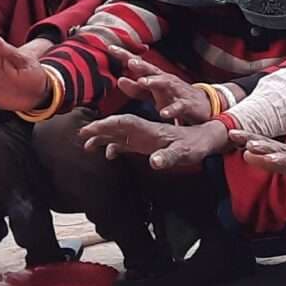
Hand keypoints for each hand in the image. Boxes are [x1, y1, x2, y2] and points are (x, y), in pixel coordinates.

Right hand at [81, 116, 231, 168]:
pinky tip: (108, 155)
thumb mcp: (182, 154)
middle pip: (116, 126)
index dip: (106, 125)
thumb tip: (154, 163)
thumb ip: (167, 158)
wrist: (204, 141)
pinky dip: (114, 147)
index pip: (124, 123)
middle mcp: (143, 130)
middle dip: (99, 130)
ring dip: (103, 138)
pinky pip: (126, 143)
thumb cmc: (194, 146)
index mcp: (149, 129)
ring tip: (88, 146)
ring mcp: (143, 137)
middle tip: (82, 135)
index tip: (91, 129)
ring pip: (118, 135)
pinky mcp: (146, 144)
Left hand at [108, 46, 211, 124]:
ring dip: (155, 81)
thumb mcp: (153, 93)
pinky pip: (179, 107)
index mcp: (156, 77)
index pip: (138, 64)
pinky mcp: (187, 105)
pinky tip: (164, 113)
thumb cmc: (173, 97)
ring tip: (143, 81)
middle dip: (141, 65)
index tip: (110, 48)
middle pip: (152, 70)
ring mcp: (177, 91)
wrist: (202, 105)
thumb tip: (119, 80)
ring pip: (166, 84)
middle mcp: (166, 80)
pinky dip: (172, 110)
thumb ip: (136, 88)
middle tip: (129, 61)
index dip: (125, 56)